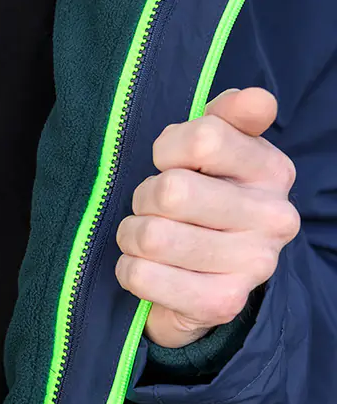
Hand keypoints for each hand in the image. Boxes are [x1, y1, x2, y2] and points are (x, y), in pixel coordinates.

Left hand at [115, 88, 299, 347]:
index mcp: (272, 171)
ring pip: (152, 236)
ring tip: (147, 239)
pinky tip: (147, 268)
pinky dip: (129, 269)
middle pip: (172, 191)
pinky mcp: (221, 303)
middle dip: (144, 198)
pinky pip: (142, 275)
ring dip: (132, 235)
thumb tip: (255, 100)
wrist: (200, 279)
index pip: (204, 138)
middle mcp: (274, 218)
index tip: (168, 163)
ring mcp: (253, 265)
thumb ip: (227, 116)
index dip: (166, 149)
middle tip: (153, 209)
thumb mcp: (211, 151)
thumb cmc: (199, 201)